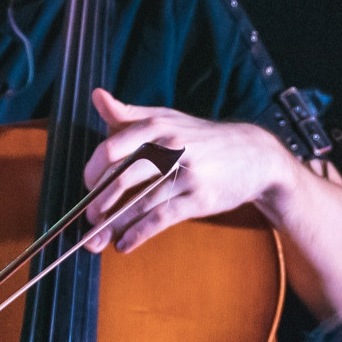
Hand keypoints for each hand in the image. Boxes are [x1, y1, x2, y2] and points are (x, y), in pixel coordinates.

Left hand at [81, 88, 298, 254]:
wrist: (254, 154)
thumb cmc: (201, 137)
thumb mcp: (167, 118)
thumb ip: (128, 114)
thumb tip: (97, 96)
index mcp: (158, 125)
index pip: (113, 148)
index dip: (93, 171)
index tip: (88, 186)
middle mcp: (171, 147)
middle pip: (123, 177)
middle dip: (100, 203)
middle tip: (89, 217)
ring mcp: (187, 174)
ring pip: (140, 202)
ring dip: (114, 224)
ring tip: (97, 238)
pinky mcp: (200, 199)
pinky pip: (162, 218)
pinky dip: (139, 233)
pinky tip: (124, 244)